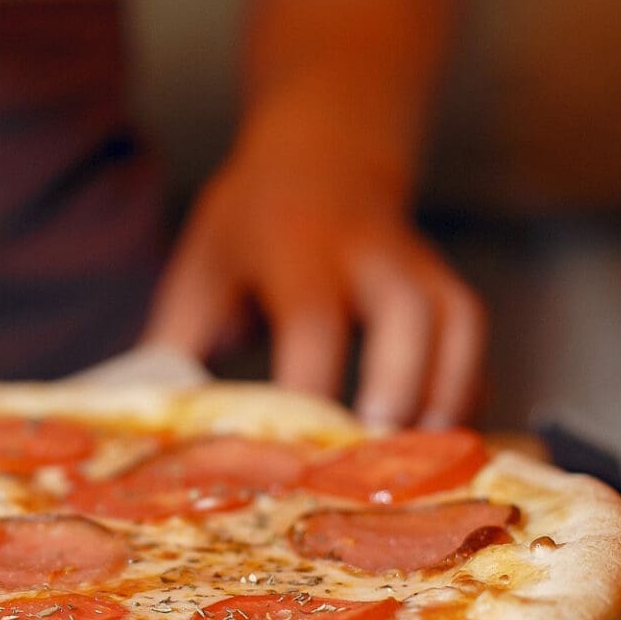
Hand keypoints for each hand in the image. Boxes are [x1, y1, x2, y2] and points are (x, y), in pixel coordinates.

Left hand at [142, 118, 483, 428]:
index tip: (295, 451)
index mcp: (296, 249)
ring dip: (446, 395)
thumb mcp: (202, 268)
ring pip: (454, 323)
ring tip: (422, 467)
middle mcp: (368, 254)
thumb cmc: (249, 225)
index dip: (310, 387)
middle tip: (381, 459)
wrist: (323, 152)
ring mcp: (416, 267)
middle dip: (401, 385)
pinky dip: (465, 390)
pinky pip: (471, 340)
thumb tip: (149, 425)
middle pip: (409, 313)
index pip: (312, 321)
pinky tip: (441, 445)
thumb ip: (177, 343)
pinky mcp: (445, 285)